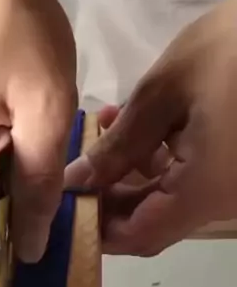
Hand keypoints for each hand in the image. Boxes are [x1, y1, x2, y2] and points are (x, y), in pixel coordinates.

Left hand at [65, 0, 236, 255]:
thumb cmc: (234, 48)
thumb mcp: (164, 93)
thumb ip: (117, 146)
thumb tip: (78, 182)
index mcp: (205, 192)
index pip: (139, 237)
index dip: (96, 227)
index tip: (65, 202)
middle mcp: (224, 201)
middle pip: (154, 221)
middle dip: (110, 195)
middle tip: (79, 162)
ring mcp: (235, 187)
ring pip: (172, 198)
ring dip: (132, 172)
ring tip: (107, 127)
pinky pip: (195, 178)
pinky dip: (163, 159)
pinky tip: (142, 121)